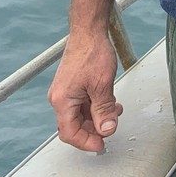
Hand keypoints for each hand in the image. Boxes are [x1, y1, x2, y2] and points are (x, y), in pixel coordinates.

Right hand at [48, 33, 122, 152]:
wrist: (89, 31)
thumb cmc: (92, 52)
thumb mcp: (103, 85)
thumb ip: (104, 110)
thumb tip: (107, 130)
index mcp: (62, 101)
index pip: (70, 133)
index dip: (87, 142)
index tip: (102, 146)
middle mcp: (60, 98)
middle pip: (74, 125)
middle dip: (94, 130)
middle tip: (111, 130)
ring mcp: (65, 92)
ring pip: (80, 115)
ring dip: (97, 117)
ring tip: (115, 113)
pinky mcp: (72, 86)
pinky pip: (82, 104)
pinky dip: (96, 107)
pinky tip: (111, 104)